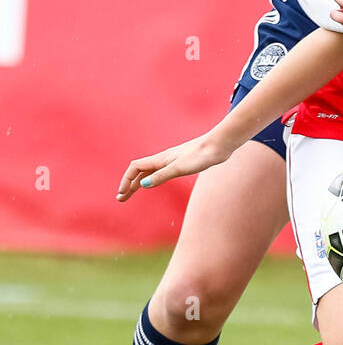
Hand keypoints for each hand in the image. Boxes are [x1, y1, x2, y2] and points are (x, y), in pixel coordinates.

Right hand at [116, 130, 233, 202]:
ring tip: (130, 193)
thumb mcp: (180, 168)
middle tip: (121, 199)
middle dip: (128, 185)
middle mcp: (164, 159)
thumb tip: (143, 186)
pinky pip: (159, 172)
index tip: (121, 194)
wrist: (219, 145)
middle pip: (139, 171)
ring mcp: (172, 161)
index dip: (126, 180)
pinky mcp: (182, 163)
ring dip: (138, 182)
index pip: (135, 168)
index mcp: (160, 159)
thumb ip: (162, 176)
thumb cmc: (201, 156)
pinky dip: (151, 179)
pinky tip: (152, 183)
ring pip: (149, 171)